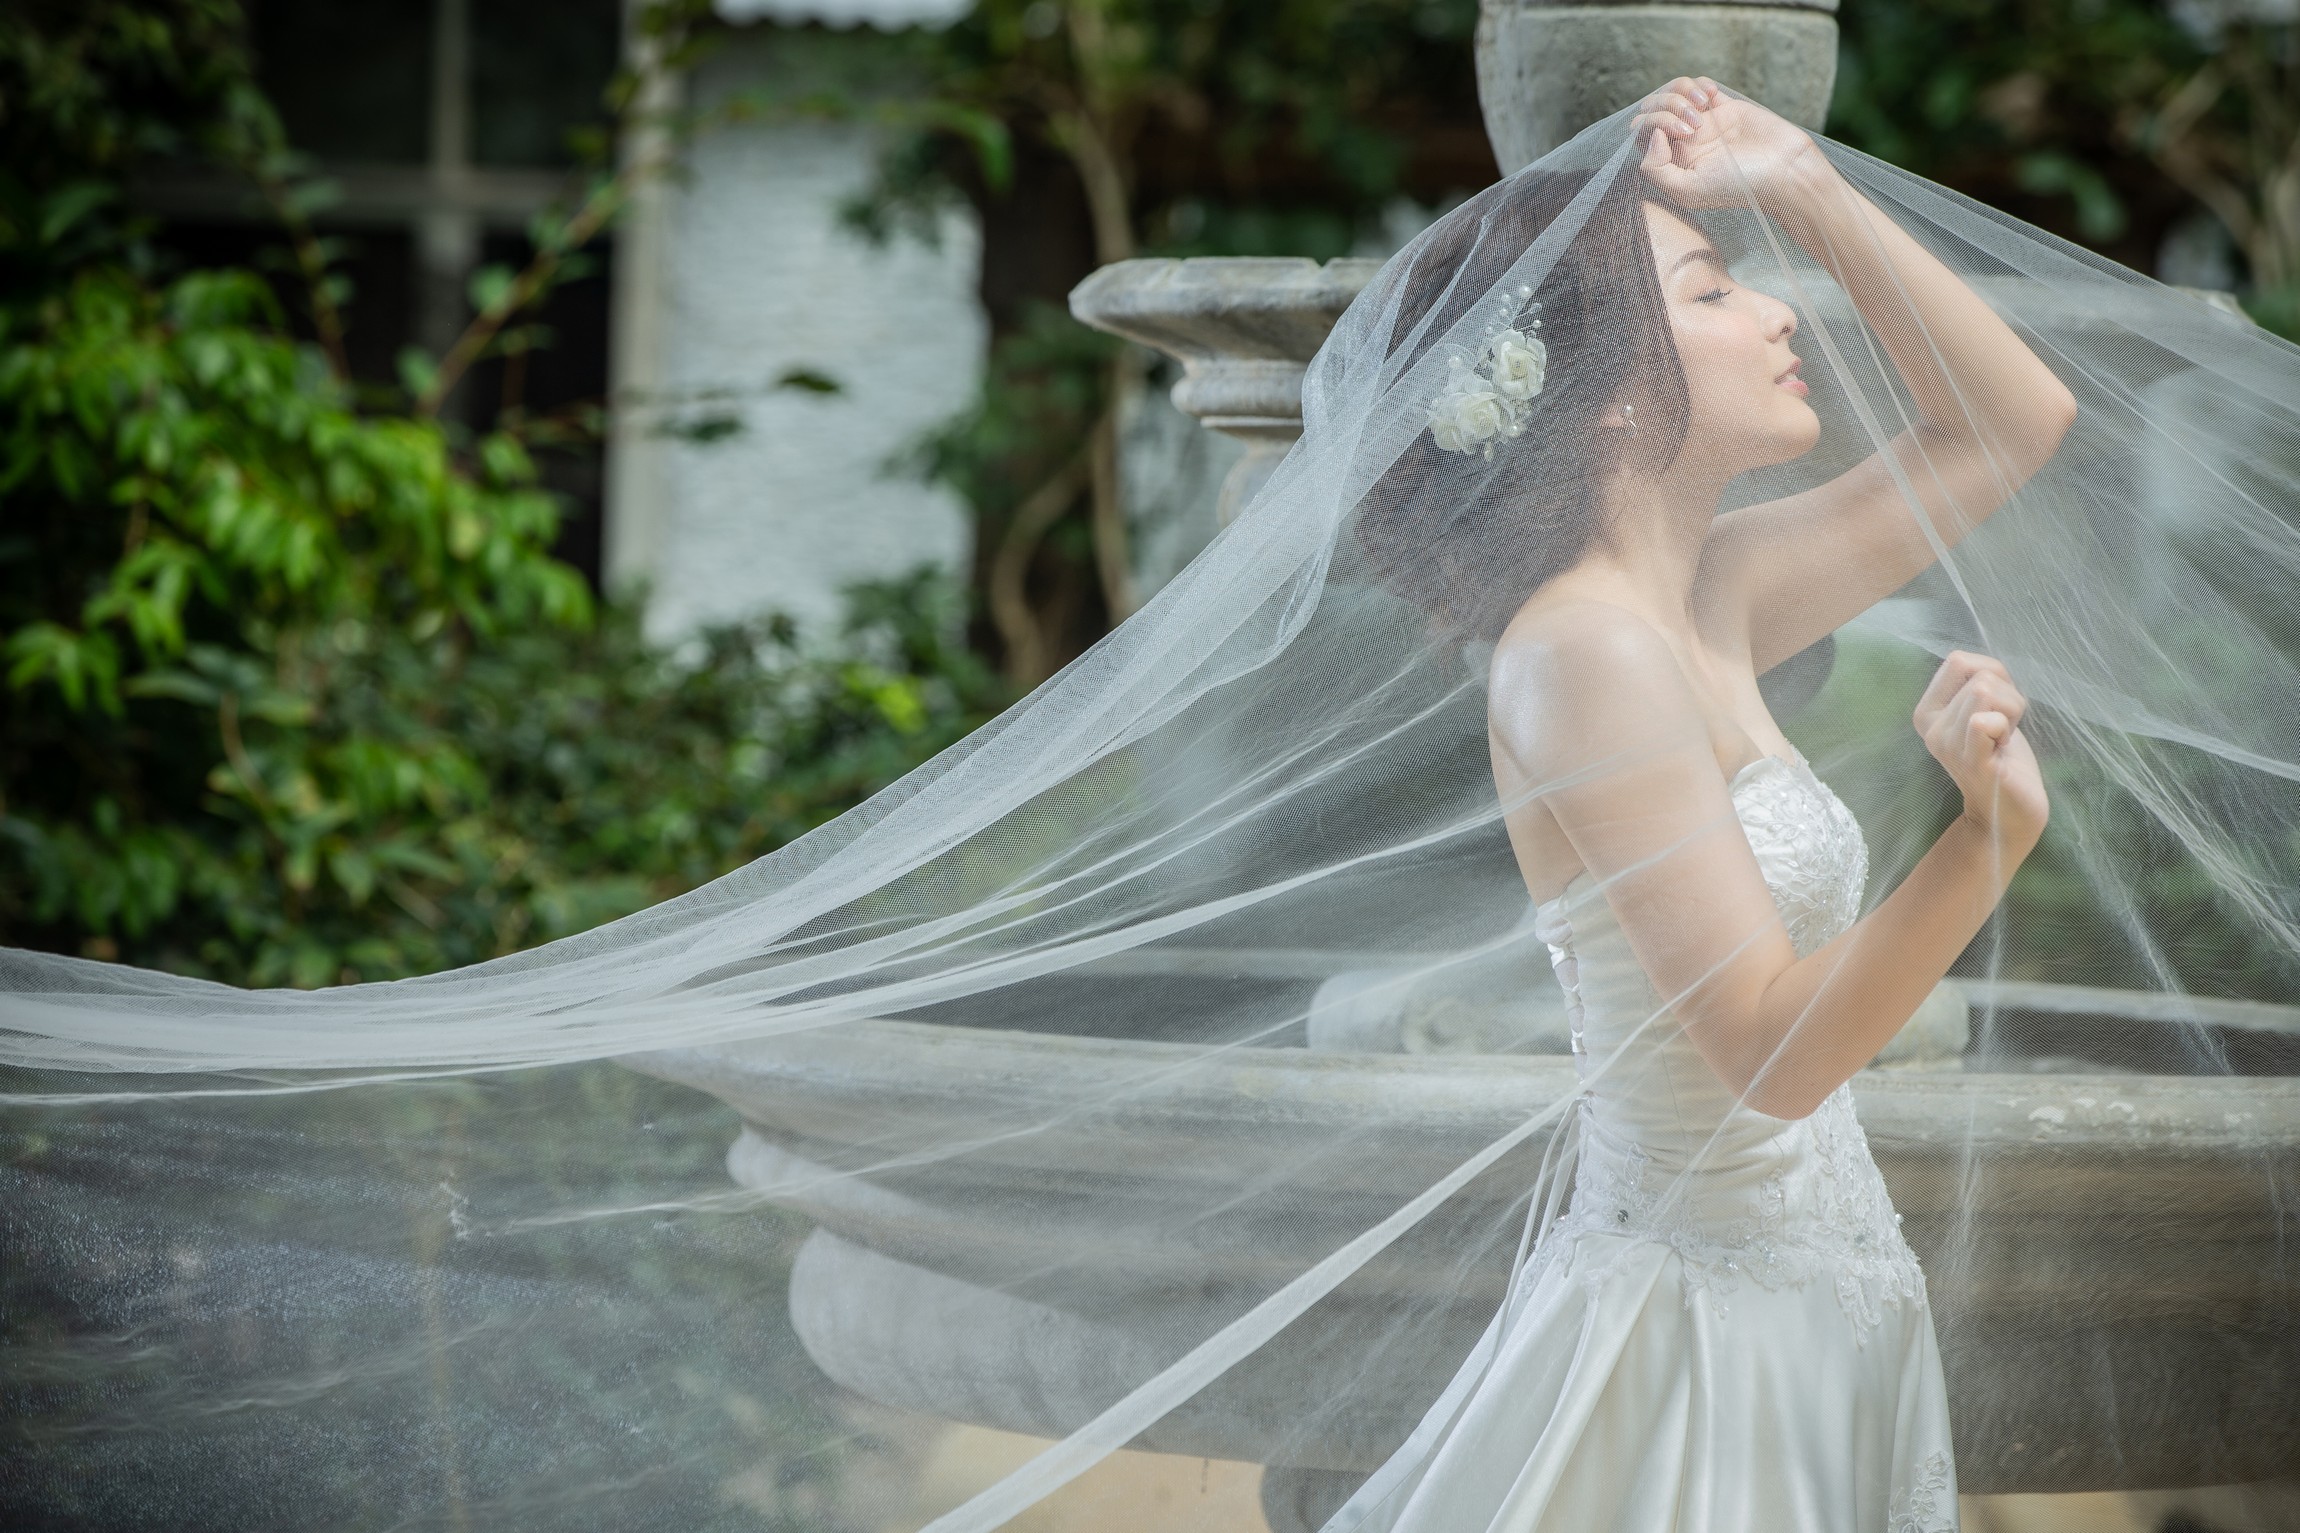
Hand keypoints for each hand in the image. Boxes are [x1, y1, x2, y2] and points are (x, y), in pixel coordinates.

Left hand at [1632, 77, 1823, 210]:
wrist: (1784, 171)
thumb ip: (1655, 170)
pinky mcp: (1724, 108)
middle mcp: (1683, 143)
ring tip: (1702, 105)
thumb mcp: (1687, 192)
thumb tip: (1652, 136)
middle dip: (1667, 105)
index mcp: (1670, 163)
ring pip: (1673, 94)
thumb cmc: (1738, 187)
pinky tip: (1711, 96)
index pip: (1641, 134)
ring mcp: (1703, 124)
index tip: (1680, 134)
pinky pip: (1700, 86)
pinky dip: (1700, 84)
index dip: (1653, 124)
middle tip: (1694, 123)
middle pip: (1653, 109)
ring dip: (1681, 91)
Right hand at [1913, 650, 2048, 850]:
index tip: (1994, 708)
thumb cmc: (2002, 756)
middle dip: (2007, 697)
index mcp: (1927, 713)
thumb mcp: (1987, 709)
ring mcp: (1950, 747)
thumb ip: (1982, 680)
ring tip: (2004, 740)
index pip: (1958, 661)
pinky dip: (2003, 724)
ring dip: (2012, 711)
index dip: (1991, 675)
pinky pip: (1983, 721)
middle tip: (2003, 731)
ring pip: (1988, 691)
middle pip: (1980, 676)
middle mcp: (1932, 730)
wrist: (2009, 812)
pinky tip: (2003, 746)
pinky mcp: (1973, 763)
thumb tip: (1982, 674)